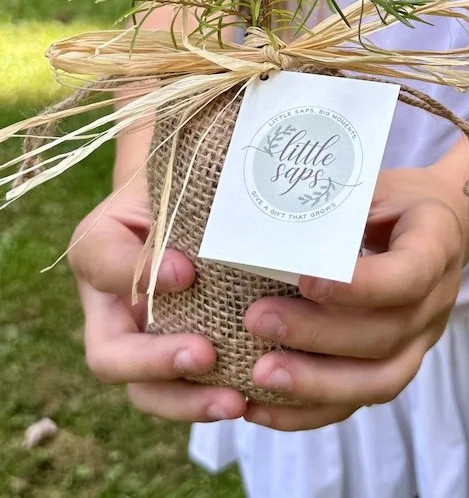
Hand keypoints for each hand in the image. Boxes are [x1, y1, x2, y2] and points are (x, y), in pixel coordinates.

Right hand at [68, 188, 246, 422]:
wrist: (197, 198)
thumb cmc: (184, 184)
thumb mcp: (174, 183)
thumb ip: (176, 206)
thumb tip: (189, 268)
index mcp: (97, 250)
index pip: (103, 264)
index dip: (139, 273)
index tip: (187, 271)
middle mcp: (109, 306)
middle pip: (109, 355)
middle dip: (155, 362)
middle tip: (205, 355)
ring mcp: (139, 340)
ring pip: (144, 391)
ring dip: (187, 403)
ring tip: (235, 401)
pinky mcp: (177, 359)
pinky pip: (185, 394)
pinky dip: (215, 401)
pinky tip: (254, 401)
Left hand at [242, 165, 468, 430]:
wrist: (441, 225)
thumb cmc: (397, 199)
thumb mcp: (376, 184)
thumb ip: (337, 201)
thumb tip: (270, 207)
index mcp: (436, 245)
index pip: (409, 276)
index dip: (360, 286)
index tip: (305, 281)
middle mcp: (436, 301)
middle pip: (385, 334)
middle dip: (317, 334)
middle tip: (257, 320)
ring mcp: (421, 341)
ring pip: (377, 380)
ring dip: (314, 384)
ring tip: (259, 375)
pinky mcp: (397, 365)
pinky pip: (358, 401)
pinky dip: (309, 412)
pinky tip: (261, 408)